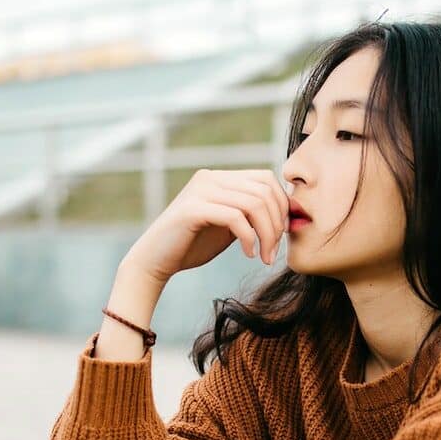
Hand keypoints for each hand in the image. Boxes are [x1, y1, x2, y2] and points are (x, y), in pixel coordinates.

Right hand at [122, 168, 289, 282]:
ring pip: (254, 203)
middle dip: (277, 224)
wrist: (155, 261)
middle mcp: (210, 178)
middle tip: (274, 252)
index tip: (282, 234)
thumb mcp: (229, 226)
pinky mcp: (192, 209)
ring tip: (264, 256)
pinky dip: (249, 238)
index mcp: (219, 178)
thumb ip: (249, 213)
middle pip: (263, 191)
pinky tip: (248, 254)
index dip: (282, 205)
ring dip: (266, 234)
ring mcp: (200, 191)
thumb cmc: (192, 245)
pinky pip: (235, 217)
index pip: (265, 179)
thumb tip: (285, 210)